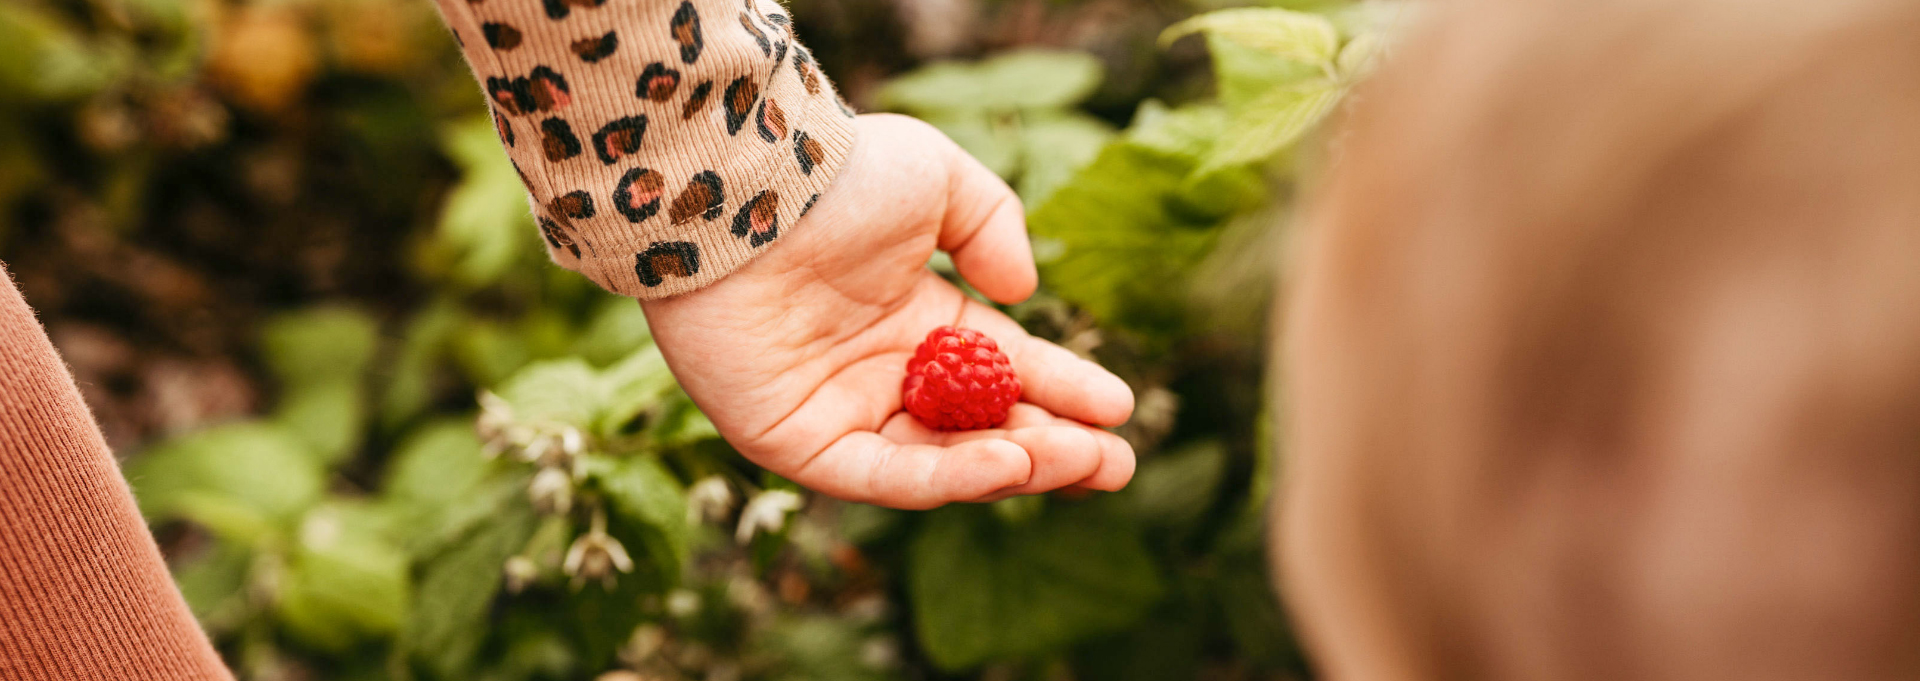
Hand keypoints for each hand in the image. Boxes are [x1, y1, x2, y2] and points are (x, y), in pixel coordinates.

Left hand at [641, 114, 1135, 509]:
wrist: (740, 194)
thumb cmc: (834, 179)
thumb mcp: (939, 179)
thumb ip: (993, 226)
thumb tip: (1022, 294)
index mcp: (916, 320)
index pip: (1004, 372)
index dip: (1063, 392)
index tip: (1121, 409)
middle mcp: (880, 374)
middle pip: (980, 431)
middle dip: (1054, 451)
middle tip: (1116, 464)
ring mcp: (837, 413)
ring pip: (941, 462)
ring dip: (1015, 468)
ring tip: (1080, 460)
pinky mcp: (794, 444)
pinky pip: (883, 475)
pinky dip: (947, 476)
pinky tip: (1009, 461)